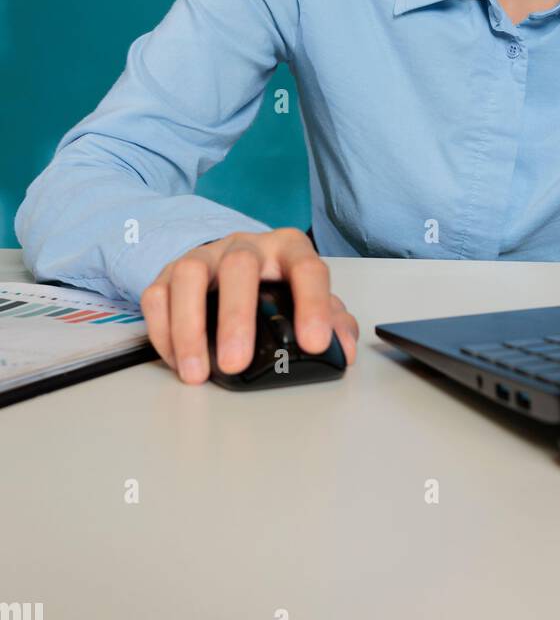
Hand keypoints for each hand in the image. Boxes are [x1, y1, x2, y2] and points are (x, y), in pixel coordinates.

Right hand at [140, 227, 359, 383]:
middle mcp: (244, 246)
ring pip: (189, 274)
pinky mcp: (169, 273)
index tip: (313, 343)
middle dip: (236, 316)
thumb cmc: (275, 286)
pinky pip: (156, 295)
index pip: (306, 268)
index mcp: (287, 250)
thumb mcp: (308, 298)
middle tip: (236, 363)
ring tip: (197, 372)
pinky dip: (163, 331)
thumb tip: (341, 350)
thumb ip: (333, 321)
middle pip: (239, 266)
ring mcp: (204, 257)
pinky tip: (178, 361)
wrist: (232, 265)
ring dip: (189, 326)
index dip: (313, 304)